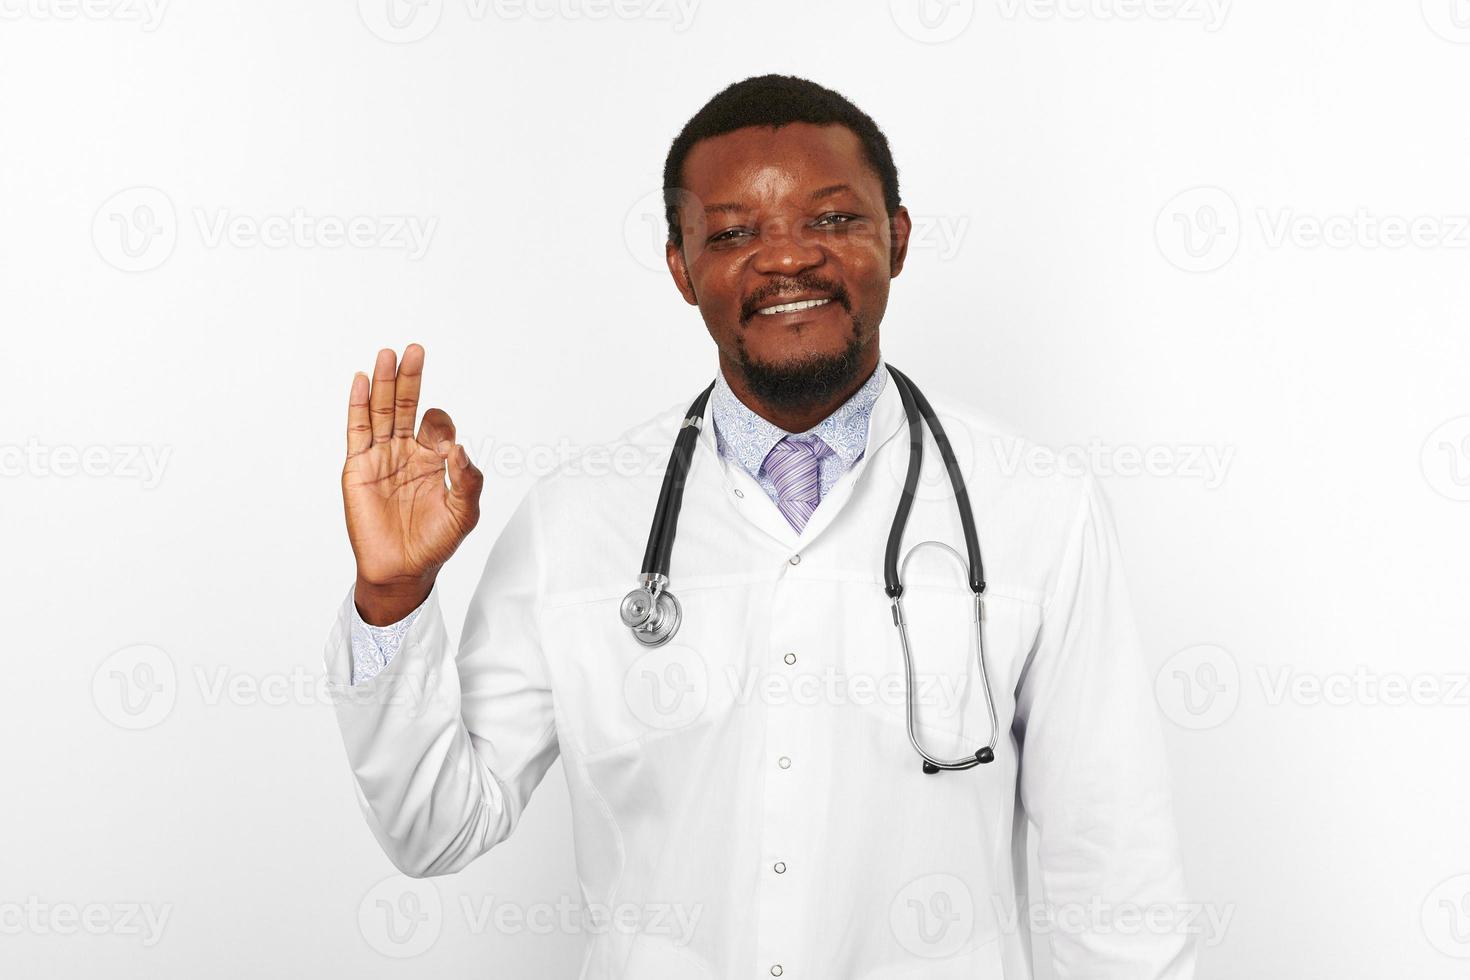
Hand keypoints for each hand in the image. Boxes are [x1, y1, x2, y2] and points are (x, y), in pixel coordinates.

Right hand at [342, 345, 483, 622]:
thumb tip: (460, 447)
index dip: (441, 424)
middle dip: (411, 379)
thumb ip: (468, 479)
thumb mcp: (464, 512)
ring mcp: (380, 458)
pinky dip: (358, 405)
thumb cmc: (435, 543)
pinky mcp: (358, 468)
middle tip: (416, 350)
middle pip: (406, 406)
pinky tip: (362, 380)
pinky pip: (357, 430)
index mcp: (433, 459)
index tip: (446, 445)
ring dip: (384, 383)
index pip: (437, 425)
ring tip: (388, 354)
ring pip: (381, 412)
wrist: (401, 570)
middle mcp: (405, 452)